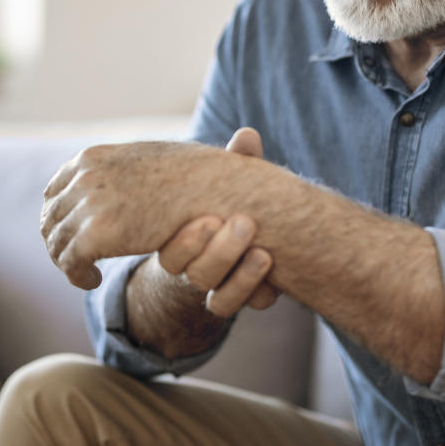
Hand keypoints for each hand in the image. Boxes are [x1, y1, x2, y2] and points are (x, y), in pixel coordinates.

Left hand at [40, 133, 270, 289]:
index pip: (55, 191)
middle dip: (60, 242)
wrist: (215, 189)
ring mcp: (88, 205)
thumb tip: (113, 174)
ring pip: (56, 243)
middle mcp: (84, 178)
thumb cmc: (196, 175)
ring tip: (86, 273)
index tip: (74, 234)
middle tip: (77, 261)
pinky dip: (77, 275)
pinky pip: (70, 263)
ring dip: (67, 262)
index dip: (60, 216)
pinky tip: (93, 280)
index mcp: (92, 158)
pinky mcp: (96, 235)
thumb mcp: (152, 158)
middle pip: (51, 218)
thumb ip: (125, 167)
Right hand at [155, 128, 279, 315]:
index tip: (212, 218)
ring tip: (264, 254)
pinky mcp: (237, 299)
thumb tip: (248, 135)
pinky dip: (257, 295)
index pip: (170, 252)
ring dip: (242, 277)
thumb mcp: (226, 180)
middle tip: (244, 224)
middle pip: (194, 274)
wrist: (235, 234)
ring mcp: (215, 286)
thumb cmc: (221, 200)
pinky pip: (241, 309)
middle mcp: (191, 267)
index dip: (187, 241)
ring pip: (218, 301)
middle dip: (219, 253)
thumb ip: (235, 162)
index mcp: (178, 238)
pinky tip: (274, 277)